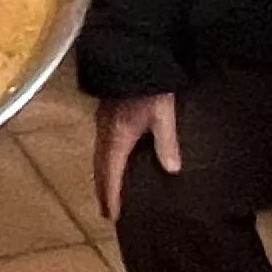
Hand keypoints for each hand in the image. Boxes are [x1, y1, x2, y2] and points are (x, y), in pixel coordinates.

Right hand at [94, 93, 181, 221]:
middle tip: (106, 210)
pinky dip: (105, 159)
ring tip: (108, 189)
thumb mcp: (163, 114)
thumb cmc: (149, 86)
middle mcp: (105, 132)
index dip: (111, 196)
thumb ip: (166, 142)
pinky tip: (114, 158)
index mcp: (117, 137)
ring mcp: (103, 120)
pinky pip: (102, 143)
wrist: (133, 54)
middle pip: (100, 168)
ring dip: (103, 175)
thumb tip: (171, 170)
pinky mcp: (106, 111)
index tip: (111, 216)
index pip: (111, 174)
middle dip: (103, 190)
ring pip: (99, 155)